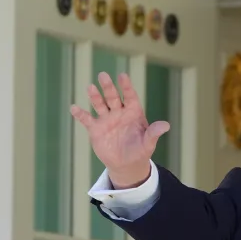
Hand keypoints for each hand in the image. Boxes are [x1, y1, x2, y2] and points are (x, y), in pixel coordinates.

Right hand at [70, 72, 169, 188]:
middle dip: (108, 87)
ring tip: (90, 87)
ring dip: (94, 96)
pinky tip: (74, 108)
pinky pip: (87, 119)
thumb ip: (154, 133)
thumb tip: (166, 126)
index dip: (126, 86)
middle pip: (113, 97)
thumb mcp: (148, 143)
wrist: (126, 164)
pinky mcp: (96, 129)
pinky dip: (80, 114)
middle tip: (103, 75)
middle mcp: (119, 112)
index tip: (122, 76)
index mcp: (133, 112)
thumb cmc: (140, 150)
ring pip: (99, 104)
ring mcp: (106, 119)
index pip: (130, 96)